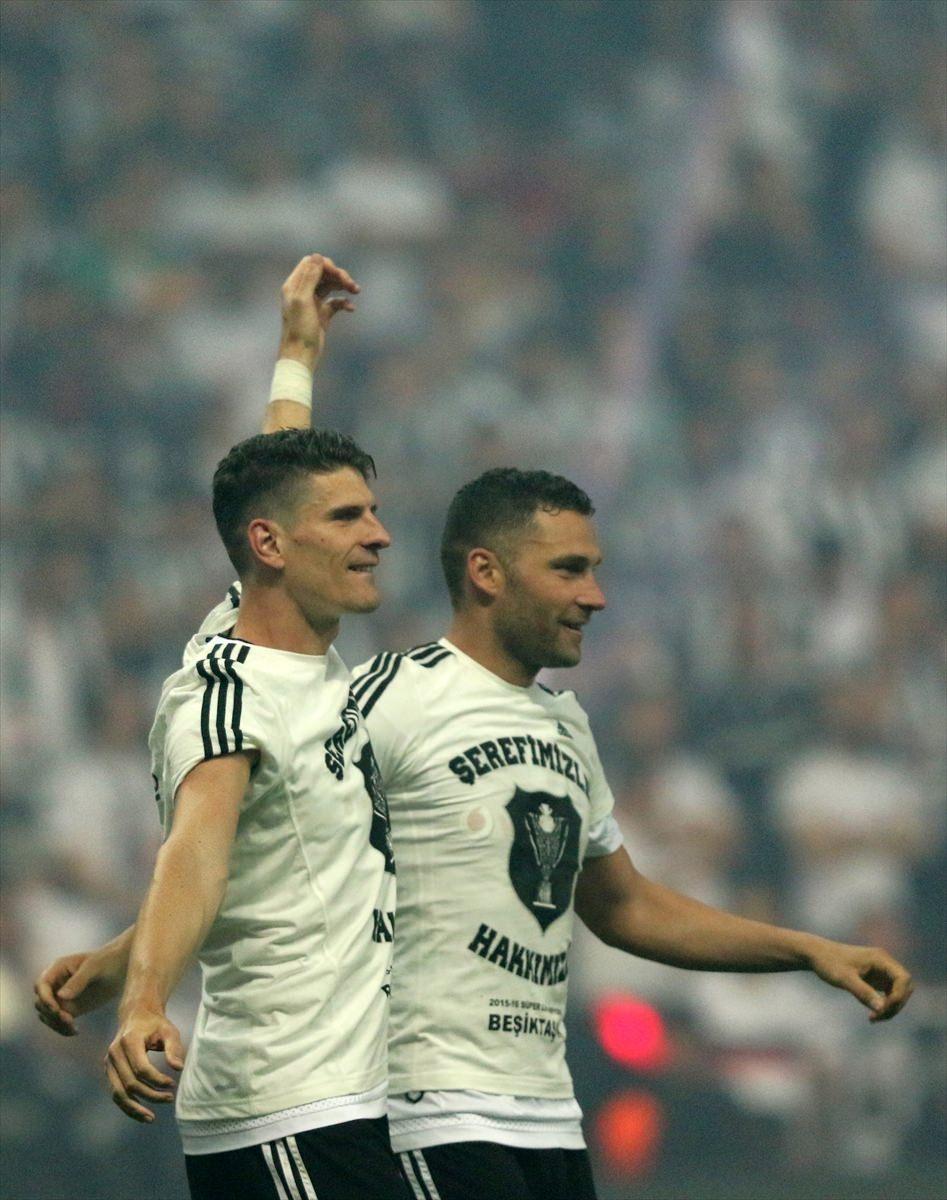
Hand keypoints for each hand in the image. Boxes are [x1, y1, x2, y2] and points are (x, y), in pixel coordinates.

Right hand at [34, 950, 123, 1036]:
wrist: (123, 966)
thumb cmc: (108, 960)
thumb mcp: (94, 967)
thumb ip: (79, 980)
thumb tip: (61, 997)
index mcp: (58, 968)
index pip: (41, 985)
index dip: (45, 998)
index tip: (56, 1009)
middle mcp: (55, 983)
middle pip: (41, 1003)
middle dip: (51, 1013)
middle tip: (69, 1019)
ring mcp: (61, 997)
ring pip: (47, 1015)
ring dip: (56, 1024)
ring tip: (73, 1028)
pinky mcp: (70, 1008)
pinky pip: (59, 1022)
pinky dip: (62, 1028)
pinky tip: (74, 1032)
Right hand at [105, 1008, 184, 1122]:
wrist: (136, 1015)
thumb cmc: (155, 1024)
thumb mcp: (168, 1030)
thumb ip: (174, 1048)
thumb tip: (178, 1068)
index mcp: (128, 1041)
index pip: (141, 1068)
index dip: (157, 1080)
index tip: (172, 1084)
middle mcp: (114, 1053)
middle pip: (130, 1083)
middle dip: (150, 1095)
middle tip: (169, 1099)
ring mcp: (108, 1063)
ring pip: (118, 1093)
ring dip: (135, 1108)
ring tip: (152, 1118)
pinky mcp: (108, 1071)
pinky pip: (115, 1093)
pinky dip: (127, 1106)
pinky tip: (141, 1113)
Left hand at [278, 253, 359, 368]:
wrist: (301, 355)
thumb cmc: (299, 329)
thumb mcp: (303, 300)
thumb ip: (309, 277)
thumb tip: (318, 256)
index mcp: (294, 285)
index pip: (311, 263)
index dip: (326, 264)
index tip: (338, 275)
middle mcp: (303, 291)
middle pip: (323, 272)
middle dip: (338, 275)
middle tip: (351, 285)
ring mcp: (313, 302)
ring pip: (331, 285)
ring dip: (344, 286)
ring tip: (356, 291)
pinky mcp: (322, 314)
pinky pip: (336, 302)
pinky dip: (344, 302)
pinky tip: (351, 308)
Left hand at [808, 939, 912, 1021]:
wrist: (816, 954)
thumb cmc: (828, 963)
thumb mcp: (844, 979)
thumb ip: (863, 992)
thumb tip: (882, 1008)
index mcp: (880, 958)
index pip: (904, 978)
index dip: (899, 996)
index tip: (882, 1008)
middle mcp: (884, 963)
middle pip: (904, 988)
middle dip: (895, 1005)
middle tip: (877, 1017)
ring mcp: (881, 971)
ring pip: (897, 993)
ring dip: (890, 1008)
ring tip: (873, 1019)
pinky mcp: (876, 979)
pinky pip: (888, 995)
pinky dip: (883, 1006)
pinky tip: (871, 1015)